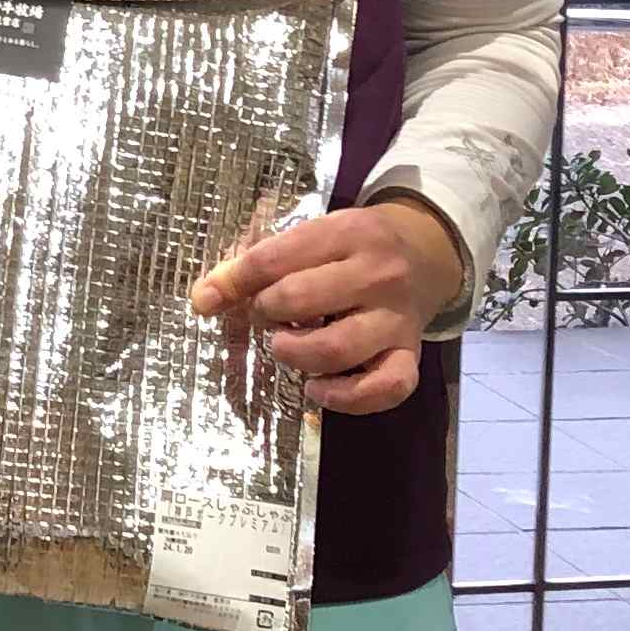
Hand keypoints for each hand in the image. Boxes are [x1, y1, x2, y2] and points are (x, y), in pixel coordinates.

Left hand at [188, 199, 460, 418]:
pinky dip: (346, 398)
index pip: (276, 258)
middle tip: (266, 316)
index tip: (209, 298)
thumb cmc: (352, 248)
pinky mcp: (412, 355)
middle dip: (267, 312)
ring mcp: (398, 318)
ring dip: (295, 354)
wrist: (427, 253)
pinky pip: (385, 387)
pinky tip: (318, 389)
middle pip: (302, 300)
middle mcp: (378, 274)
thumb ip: (259, 260)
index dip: (233, 280)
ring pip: (337, 348)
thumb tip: (202, 298)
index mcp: (348, 232)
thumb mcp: (313, 236)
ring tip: (284, 347)